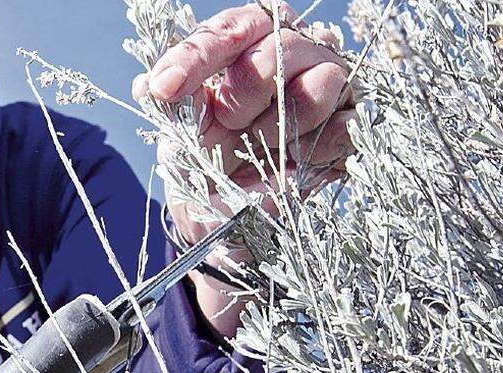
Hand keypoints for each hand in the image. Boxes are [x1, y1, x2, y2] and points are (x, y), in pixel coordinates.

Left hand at [132, 1, 355, 247]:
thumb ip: (175, 105)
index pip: (229, 31)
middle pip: (281, 47)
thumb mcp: (181, 134)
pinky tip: (291, 160)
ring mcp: (331, 82)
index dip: (196, 58)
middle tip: (229, 124)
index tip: (163, 88)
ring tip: (258, 146)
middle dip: (244, 94)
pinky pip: (342, 126)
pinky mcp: (352, 123)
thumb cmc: (204, 157)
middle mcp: (296, 48)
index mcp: (249, 39)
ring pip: (319, 83)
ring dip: (277, 126)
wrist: (226, 213)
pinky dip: (310, 150)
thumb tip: (150, 84)